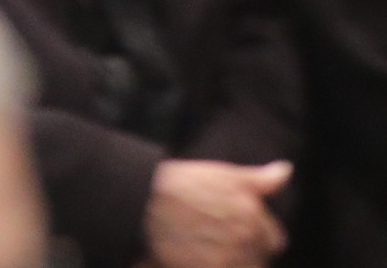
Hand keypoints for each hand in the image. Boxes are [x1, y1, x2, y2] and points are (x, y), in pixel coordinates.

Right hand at [144, 159, 290, 267]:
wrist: (142, 201)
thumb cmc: (180, 184)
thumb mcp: (222, 173)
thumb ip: (260, 178)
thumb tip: (285, 170)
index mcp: (253, 215)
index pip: (274, 239)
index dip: (257, 235)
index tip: (238, 231)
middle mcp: (246, 238)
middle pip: (259, 258)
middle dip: (245, 251)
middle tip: (218, 239)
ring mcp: (228, 257)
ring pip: (245, 267)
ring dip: (231, 262)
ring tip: (207, 249)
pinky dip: (214, 264)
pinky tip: (199, 257)